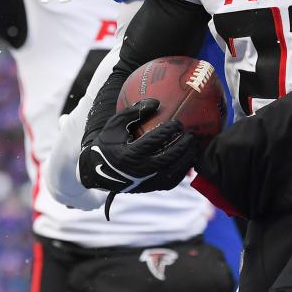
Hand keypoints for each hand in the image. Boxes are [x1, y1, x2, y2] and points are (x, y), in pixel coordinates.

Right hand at [78, 98, 196, 194]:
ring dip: (187, 158)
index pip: (155, 141)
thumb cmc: (108, 143)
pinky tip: (189, 159)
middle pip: (169, 157)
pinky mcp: (150, 188)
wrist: (97, 171)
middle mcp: (140, 170)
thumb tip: (156, 102)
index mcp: (130, 154)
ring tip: (194, 145)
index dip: (169, 131)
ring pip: (173, 171)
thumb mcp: (115, 124)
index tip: (177, 123)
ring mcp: (146, 181)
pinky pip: (171, 181)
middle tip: (191, 134)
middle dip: (183, 145)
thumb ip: (134, 112)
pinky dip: (183, 170)